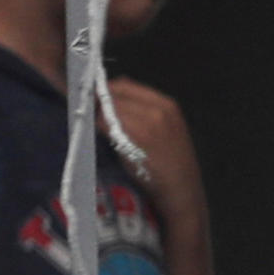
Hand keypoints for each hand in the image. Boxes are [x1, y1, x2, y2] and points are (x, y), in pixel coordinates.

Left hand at [106, 77, 204, 224]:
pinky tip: (103, 140)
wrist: (181, 191)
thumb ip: (142, 109)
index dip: (107, 92)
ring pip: (108, 108)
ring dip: (98, 117)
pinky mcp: (135, 138)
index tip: (96, 102)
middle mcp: (158, 109)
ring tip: (101, 131)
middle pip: (114, 94)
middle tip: (92, 116)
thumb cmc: (169, 162)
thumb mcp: (164, 128)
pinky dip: (99, 129)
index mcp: (166, 104)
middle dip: (100, 103)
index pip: (125, 84)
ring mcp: (147, 122)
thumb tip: (110, 94)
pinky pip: (105, 124)